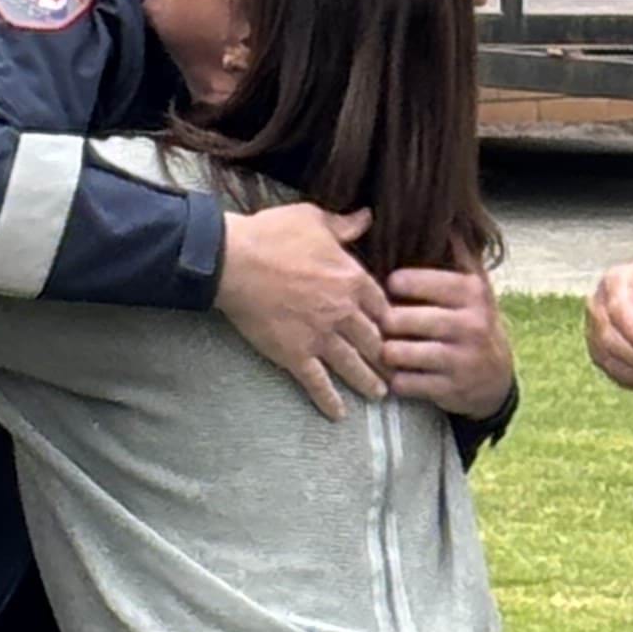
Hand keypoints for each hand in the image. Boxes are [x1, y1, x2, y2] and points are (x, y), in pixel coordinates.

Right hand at [216, 203, 385, 419]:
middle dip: (387, 357)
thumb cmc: (272, 235)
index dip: (391, 321)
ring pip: (353, 365)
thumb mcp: (313, 219)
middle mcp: (343, 312)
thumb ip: (343, 225)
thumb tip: (366, 217)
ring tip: (379, 394)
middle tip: (397, 370)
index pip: (382, 306)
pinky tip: (338, 414)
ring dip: (368, 382)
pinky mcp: (295, 354)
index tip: (398, 332)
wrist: (234, 261)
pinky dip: (329, 400)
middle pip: (374, 340)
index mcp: (352, 280)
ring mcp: (320, 337)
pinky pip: (317, 383)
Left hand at [383, 264, 512, 417]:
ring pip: (398, 352)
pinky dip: (395, 379)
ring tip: (384, 347)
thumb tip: (444, 215)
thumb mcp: (474, 285)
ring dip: (385, 352)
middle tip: (379, 322)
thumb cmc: (473, 322)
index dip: (393, 285)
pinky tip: (397, 372)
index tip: (390, 288)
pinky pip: (405, 382)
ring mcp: (460, 358)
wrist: (496, 375)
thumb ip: (457, 253)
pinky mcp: (451, 388)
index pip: (412, 280)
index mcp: (470, 291)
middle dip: (384, 322)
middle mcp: (469, 323)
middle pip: (399, 319)